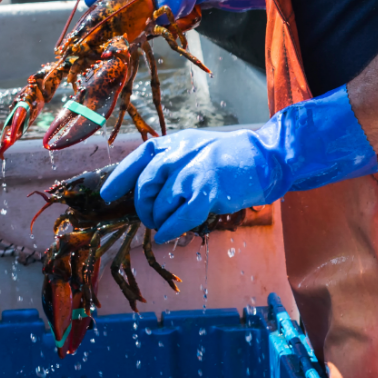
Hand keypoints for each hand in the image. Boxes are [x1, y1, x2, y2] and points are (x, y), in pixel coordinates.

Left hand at [101, 86, 377, 242]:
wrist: (270, 157)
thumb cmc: (236, 159)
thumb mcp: (200, 150)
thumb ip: (178, 164)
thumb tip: (154, 192)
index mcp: (178, 142)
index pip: (140, 156)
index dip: (120, 176)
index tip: (107, 194)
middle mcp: (182, 152)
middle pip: (145, 182)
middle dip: (142, 205)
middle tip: (148, 218)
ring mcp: (194, 171)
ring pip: (160, 202)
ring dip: (157, 219)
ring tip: (163, 226)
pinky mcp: (208, 189)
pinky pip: (179, 215)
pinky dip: (169, 228)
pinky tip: (167, 235)